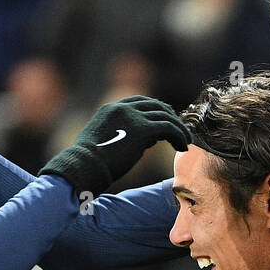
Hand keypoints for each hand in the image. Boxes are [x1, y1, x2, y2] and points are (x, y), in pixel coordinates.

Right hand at [40, 96, 189, 197]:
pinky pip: (169, 128)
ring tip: (185, 142)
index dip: (155, 111)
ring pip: (165, 115)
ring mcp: (132, 117)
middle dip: (170, 117)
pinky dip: (179, 136)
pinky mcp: (142, 129)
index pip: (139, 102)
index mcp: (110, 109)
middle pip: (155, 105)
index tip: (165, 123)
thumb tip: (149, 140)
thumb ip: (124, 135)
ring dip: (178, 128)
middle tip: (180, 131)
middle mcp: (122, 108)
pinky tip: (183, 147)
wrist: (83, 167)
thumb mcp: (105, 143)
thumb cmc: (90, 164)